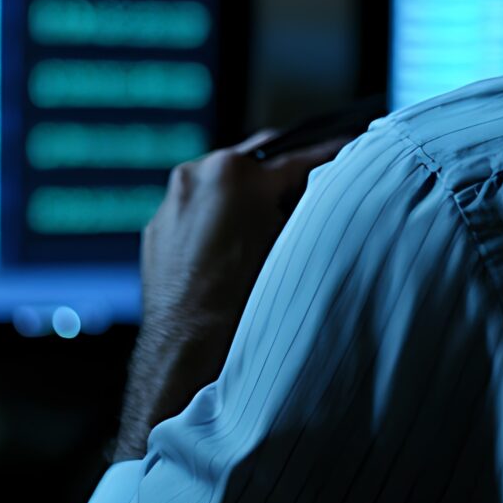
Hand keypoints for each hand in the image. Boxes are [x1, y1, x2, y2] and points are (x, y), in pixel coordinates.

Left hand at [113, 129, 350, 460]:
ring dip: (247, 196)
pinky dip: (218, 218)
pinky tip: (236, 248)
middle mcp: (197, 177)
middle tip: (310, 188)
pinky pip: (197, 210)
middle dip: (282, 173)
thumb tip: (319, 192)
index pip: (296, 156)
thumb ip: (306, 209)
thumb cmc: (241, 305)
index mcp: (234, 174)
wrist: (189, 351)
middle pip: (255, 161)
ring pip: (222, 184)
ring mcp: (172, 202)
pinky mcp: (158, 229)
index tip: (344, 151)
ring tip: (271, 225)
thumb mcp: (291, 247)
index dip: (328, 155)